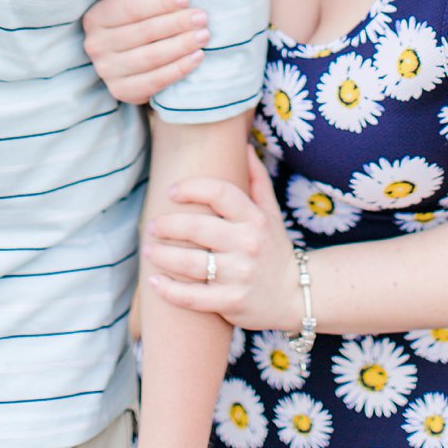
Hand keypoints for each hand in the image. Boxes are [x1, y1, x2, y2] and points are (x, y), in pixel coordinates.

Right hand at [82, 0, 208, 103]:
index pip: (128, 9)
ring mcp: (107, 71)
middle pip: (142, 33)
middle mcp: (95, 45)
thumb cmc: (132, 20)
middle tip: (202, 16)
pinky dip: (179, 69)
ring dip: (181, 45)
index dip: (158, 3)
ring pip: (150, 57)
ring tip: (205, 34)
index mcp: (94, 18)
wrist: (125, 60)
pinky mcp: (122, 92)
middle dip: (175, 24)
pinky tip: (198, 57)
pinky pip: (155, 81)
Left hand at [144, 146, 295, 329]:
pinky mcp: (232, 303)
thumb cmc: (275, 249)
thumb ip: (256, 180)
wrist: (299, 297)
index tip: (170, 192)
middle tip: (152, 225)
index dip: (191, 188)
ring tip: (148, 250)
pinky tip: (154, 282)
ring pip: (190, 263)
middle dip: (167, 225)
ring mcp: (240, 275)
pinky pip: (193, 297)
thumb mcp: (271, 214)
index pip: (219, 193)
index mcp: (254, 219)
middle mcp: (248, 245)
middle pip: (197, 228)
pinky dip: (169, 290)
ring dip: (162, 256)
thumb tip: (244, 145)